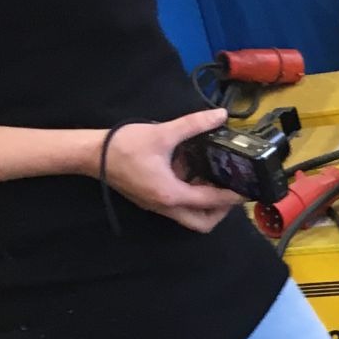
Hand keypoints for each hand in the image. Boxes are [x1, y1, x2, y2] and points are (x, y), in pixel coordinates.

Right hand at [101, 110, 247, 233]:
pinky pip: (177, 206)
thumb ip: (194, 124)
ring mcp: (156, 205)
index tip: (249, 190)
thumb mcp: (162, 133)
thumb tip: (220, 115)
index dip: (233, 197)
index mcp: (171, 195)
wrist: (89, 154)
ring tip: (213, 177)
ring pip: (189, 216)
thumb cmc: (123, 146)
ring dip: (205, 203)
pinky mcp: (150, 199)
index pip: (211, 202)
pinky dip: (190, 195)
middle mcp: (165, 206)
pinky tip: (192, 171)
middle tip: (229, 188)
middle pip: (202, 223)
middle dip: (220, 211)